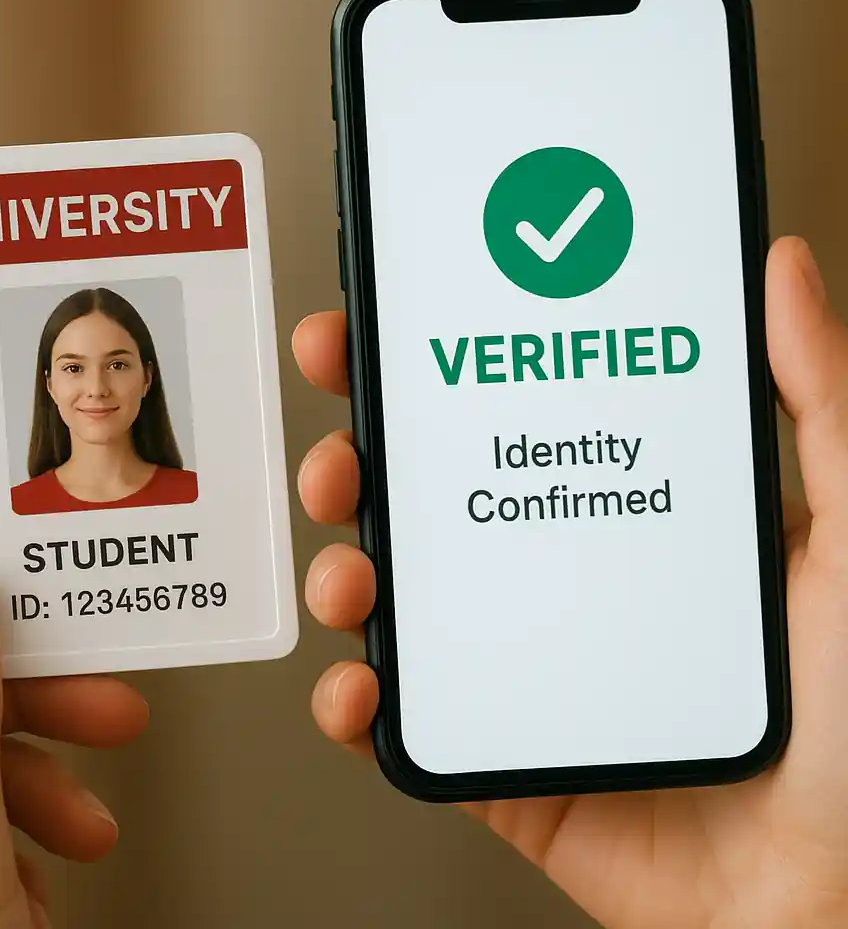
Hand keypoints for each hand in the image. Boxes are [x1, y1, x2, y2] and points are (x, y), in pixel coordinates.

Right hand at [293, 235, 847, 928]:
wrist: (833, 892)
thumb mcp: (846, 532)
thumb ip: (819, 401)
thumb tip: (780, 273)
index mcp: (612, 510)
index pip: (504, 415)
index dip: (429, 365)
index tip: (380, 326)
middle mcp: (552, 577)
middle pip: (423, 501)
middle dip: (355, 459)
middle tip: (343, 446)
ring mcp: (515, 664)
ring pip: (394, 600)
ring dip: (342, 570)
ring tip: (350, 570)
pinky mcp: (494, 752)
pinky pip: (401, 722)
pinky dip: (358, 702)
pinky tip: (361, 685)